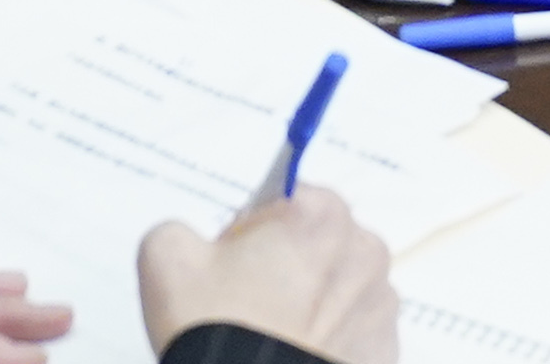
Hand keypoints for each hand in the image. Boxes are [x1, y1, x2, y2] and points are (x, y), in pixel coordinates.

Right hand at [135, 191, 396, 363]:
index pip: (286, 200)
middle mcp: (364, 253)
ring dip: (310, 302)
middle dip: (286, 264)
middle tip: (244, 300)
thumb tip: (190, 242)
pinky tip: (291, 353)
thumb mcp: (167, 258)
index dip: (252, 229)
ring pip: (339, 289)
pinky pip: (353, 333)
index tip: (230, 260)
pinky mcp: (383, 352)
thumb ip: (178, 228)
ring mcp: (380, 307)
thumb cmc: (217, 328)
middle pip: (318, 243)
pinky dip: (327, 340)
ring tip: (268, 333)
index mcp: (323, 216)